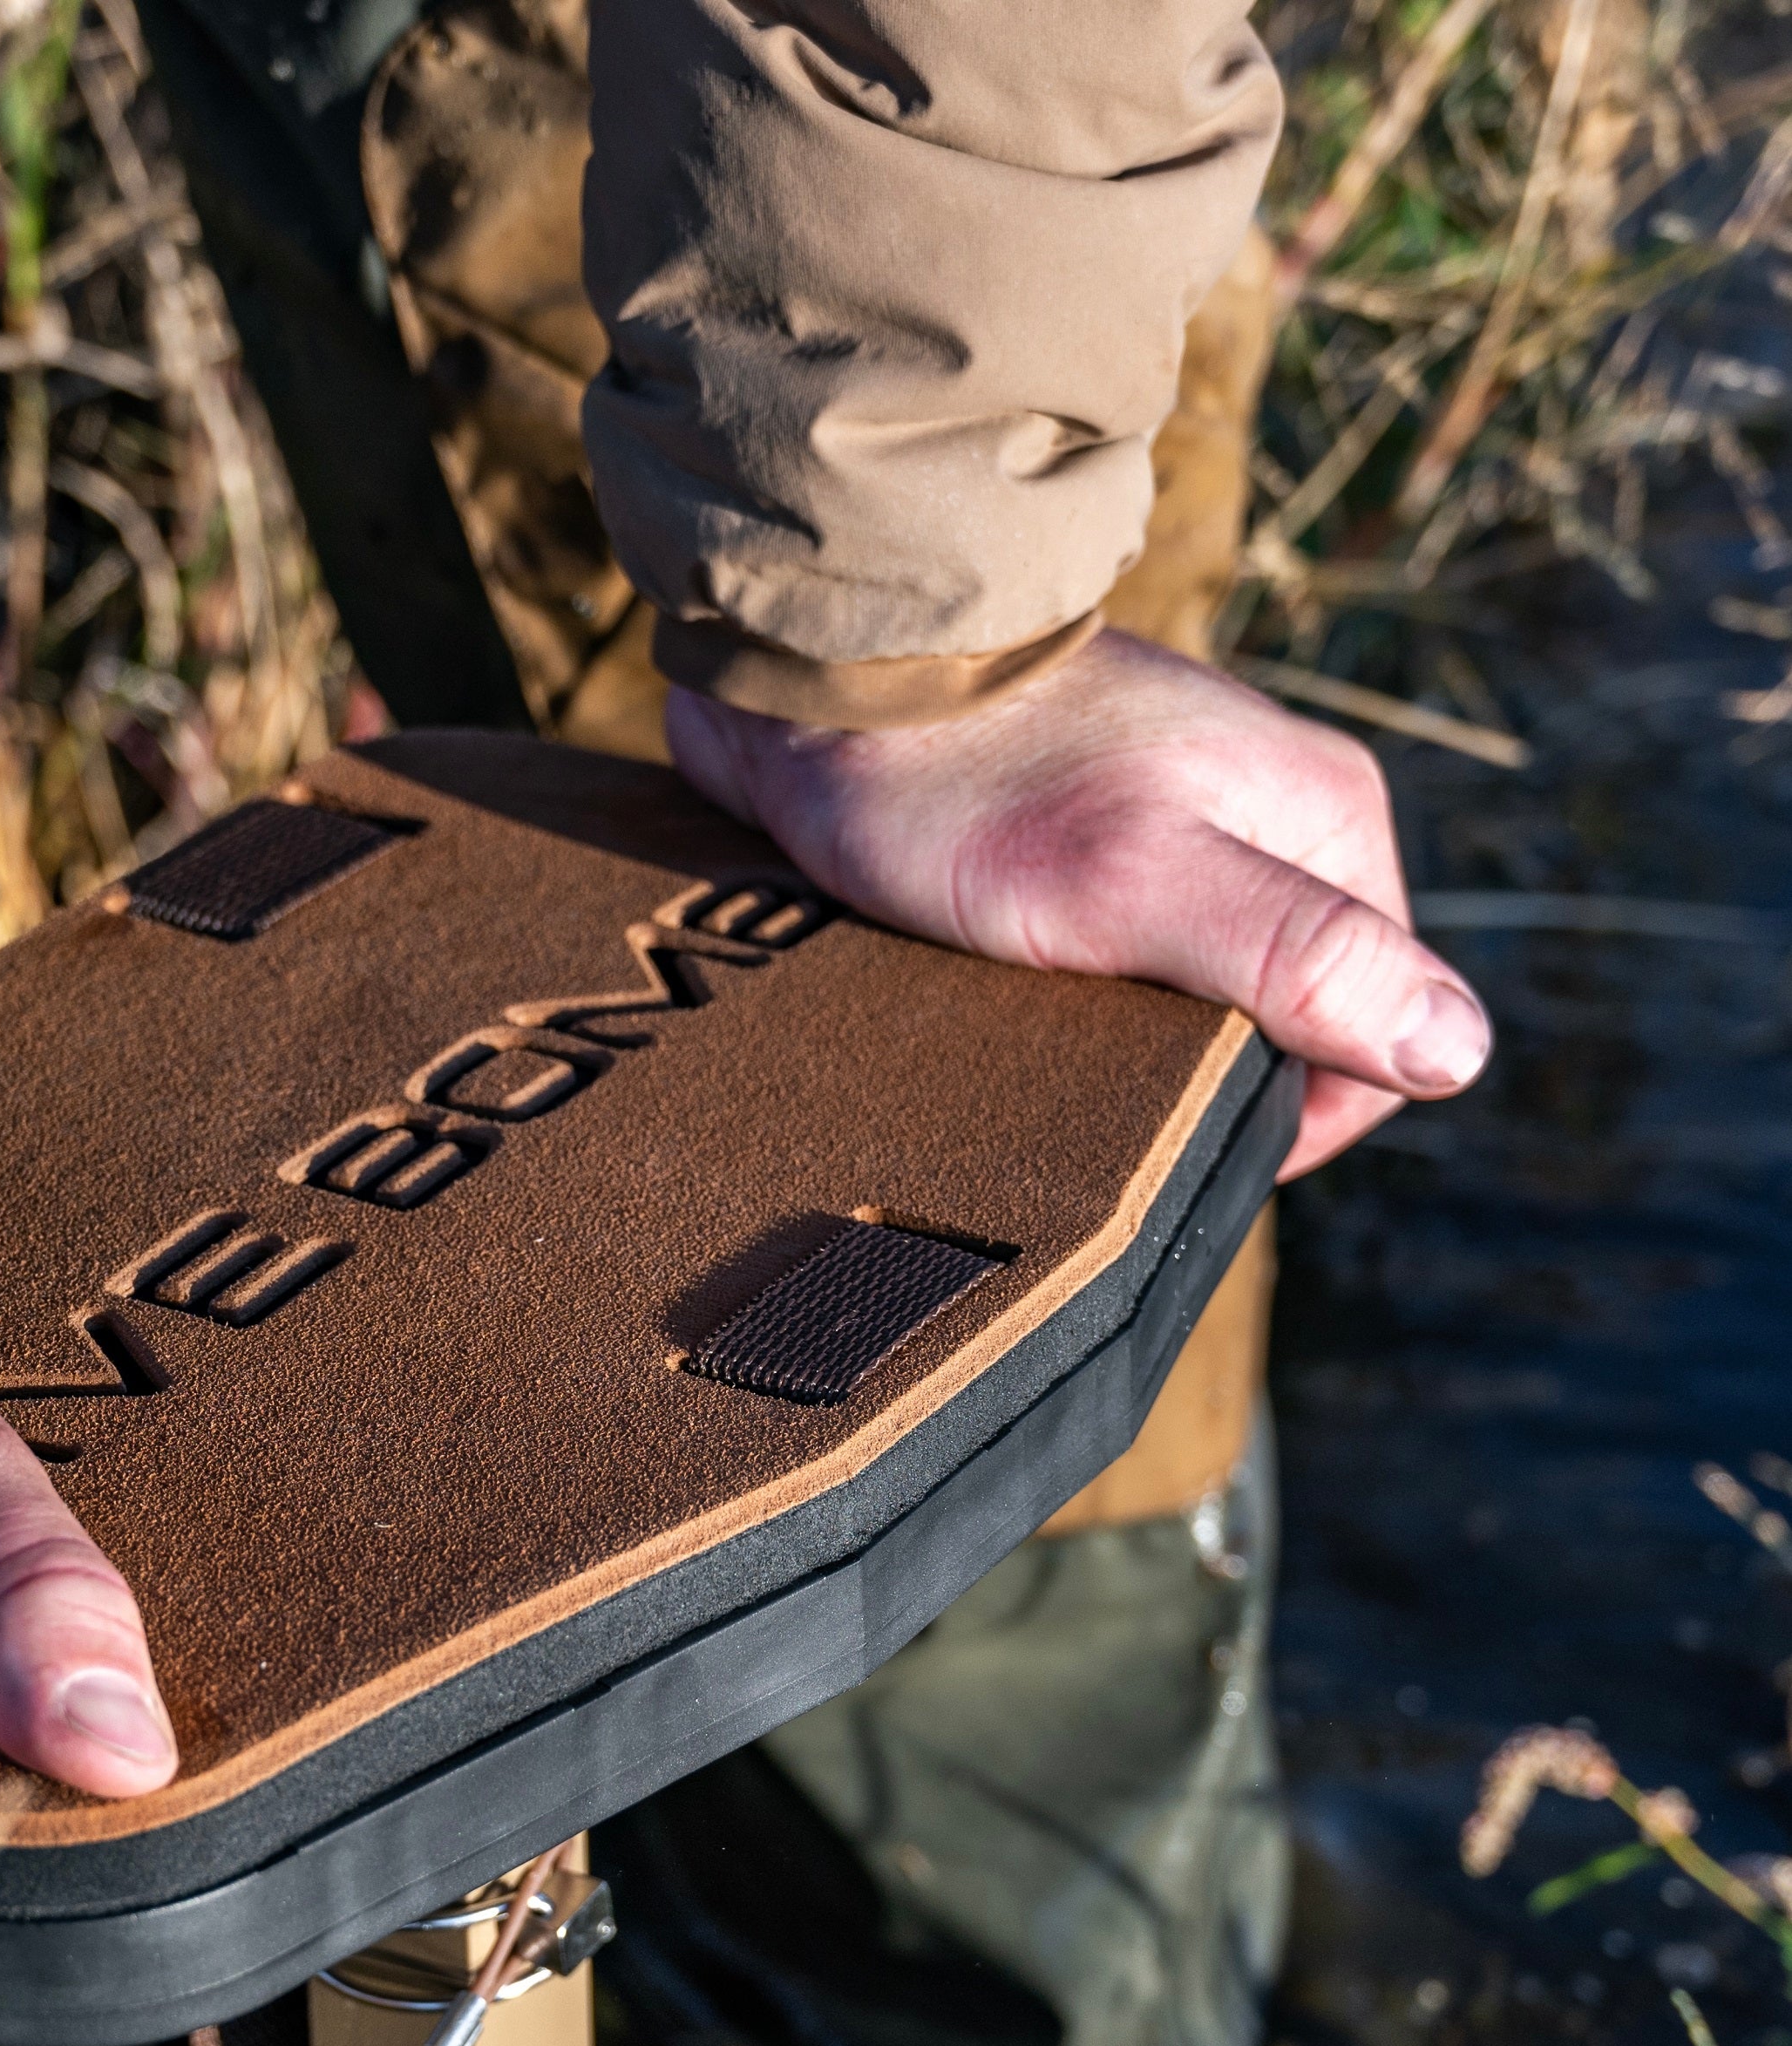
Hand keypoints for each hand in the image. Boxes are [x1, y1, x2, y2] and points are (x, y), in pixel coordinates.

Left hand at [665, 629, 1487, 1176]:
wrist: (817, 680)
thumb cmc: (966, 781)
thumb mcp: (1138, 881)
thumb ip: (1296, 954)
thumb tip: (1453, 1050)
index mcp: (1326, 821)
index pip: (1382, 1021)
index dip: (1301, 1110)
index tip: (1191, 1140)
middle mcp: (1270, 812)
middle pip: (1289, 1004)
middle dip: (1211, 1068)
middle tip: (1096, 1087)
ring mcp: (1179, 813)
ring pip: (1201, 979)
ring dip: (1138, 1034)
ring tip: (1047, 1042)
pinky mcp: (1089, 828)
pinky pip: (1121, 945)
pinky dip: (1078, 990)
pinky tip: (1015, 997)